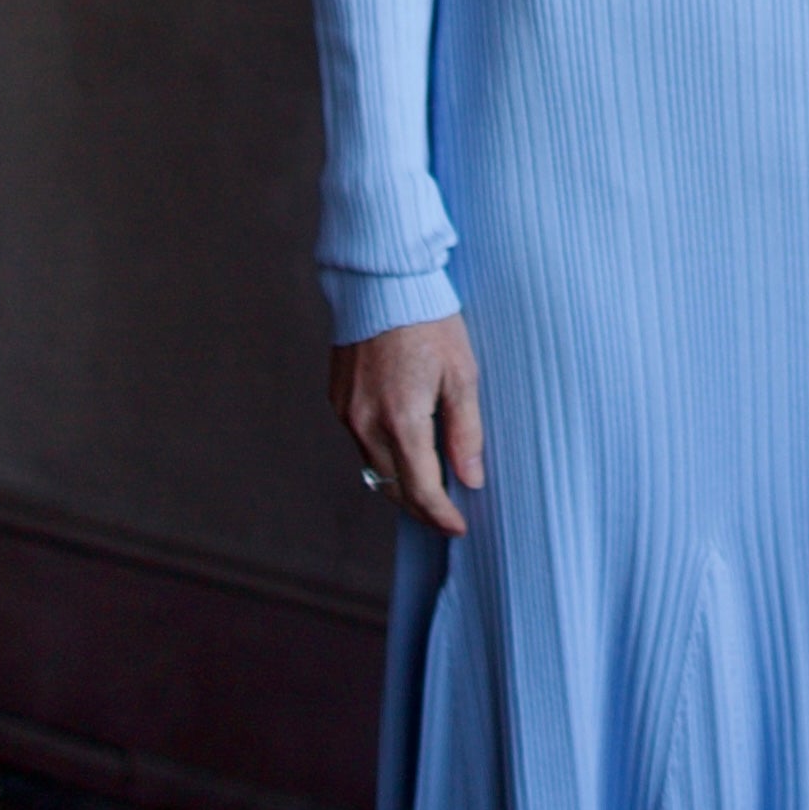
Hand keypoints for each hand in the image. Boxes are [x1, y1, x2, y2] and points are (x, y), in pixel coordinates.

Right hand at [329, 313, 484, 533]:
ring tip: (432, 487)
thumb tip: (471, 479)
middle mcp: (366, 422)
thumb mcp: (462, 374)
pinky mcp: (338, 399)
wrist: (382, 282)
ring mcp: (347, 412)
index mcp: (402, 419)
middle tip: (448, 515)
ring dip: (401, 483)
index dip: (441, 515)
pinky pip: (361, 443)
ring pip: (374, 469)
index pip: (421, 489)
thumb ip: (466, 431)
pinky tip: (405, 450)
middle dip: (421, 508)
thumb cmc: (430, 321)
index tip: (459, 527)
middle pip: (393, 487)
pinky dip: (383, 456)